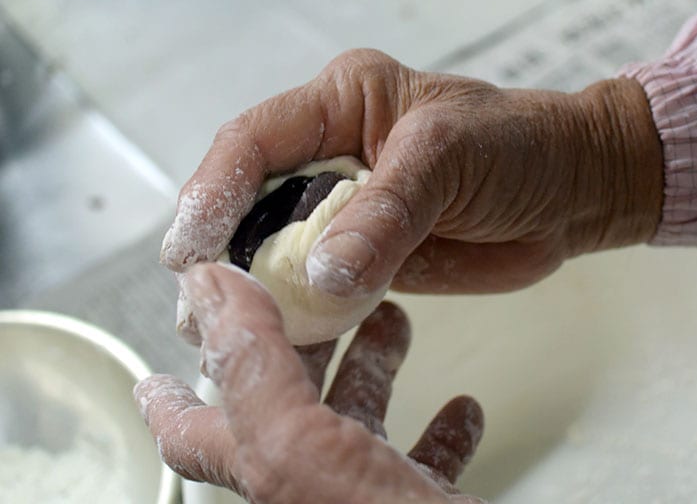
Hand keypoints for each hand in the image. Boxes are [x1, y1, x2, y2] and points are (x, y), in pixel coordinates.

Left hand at [134, 263, 484, 503]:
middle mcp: (312, 495)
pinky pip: (427, 467)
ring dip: (375, 372)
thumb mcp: (302, 452)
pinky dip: (440, 431)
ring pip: (360, 429)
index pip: (196, 437)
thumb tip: (209, 290)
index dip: (171, 401)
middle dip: (301, 349)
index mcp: (272, 480)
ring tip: (393, 326)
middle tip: (313, 301)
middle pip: (290, 411)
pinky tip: (461, 410)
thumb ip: (253, 372)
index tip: (157, 371)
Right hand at [160, 49, 661, 296]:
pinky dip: (302, 318)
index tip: (191, 249)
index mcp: (341, 104)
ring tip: (224, 342)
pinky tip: (285, 346)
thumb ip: (388, 212)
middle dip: (222, 256)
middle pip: (251, 204)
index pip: (254, 142)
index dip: (212, 192)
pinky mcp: (367, 258)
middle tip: (199, 311)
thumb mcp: (451, 157)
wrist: (573, 191)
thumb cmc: (519, 147)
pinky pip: (320, 289)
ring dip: (255, 295)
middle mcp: (330, 156)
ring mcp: (346, 211)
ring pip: (278, 253)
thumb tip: (322, 274)